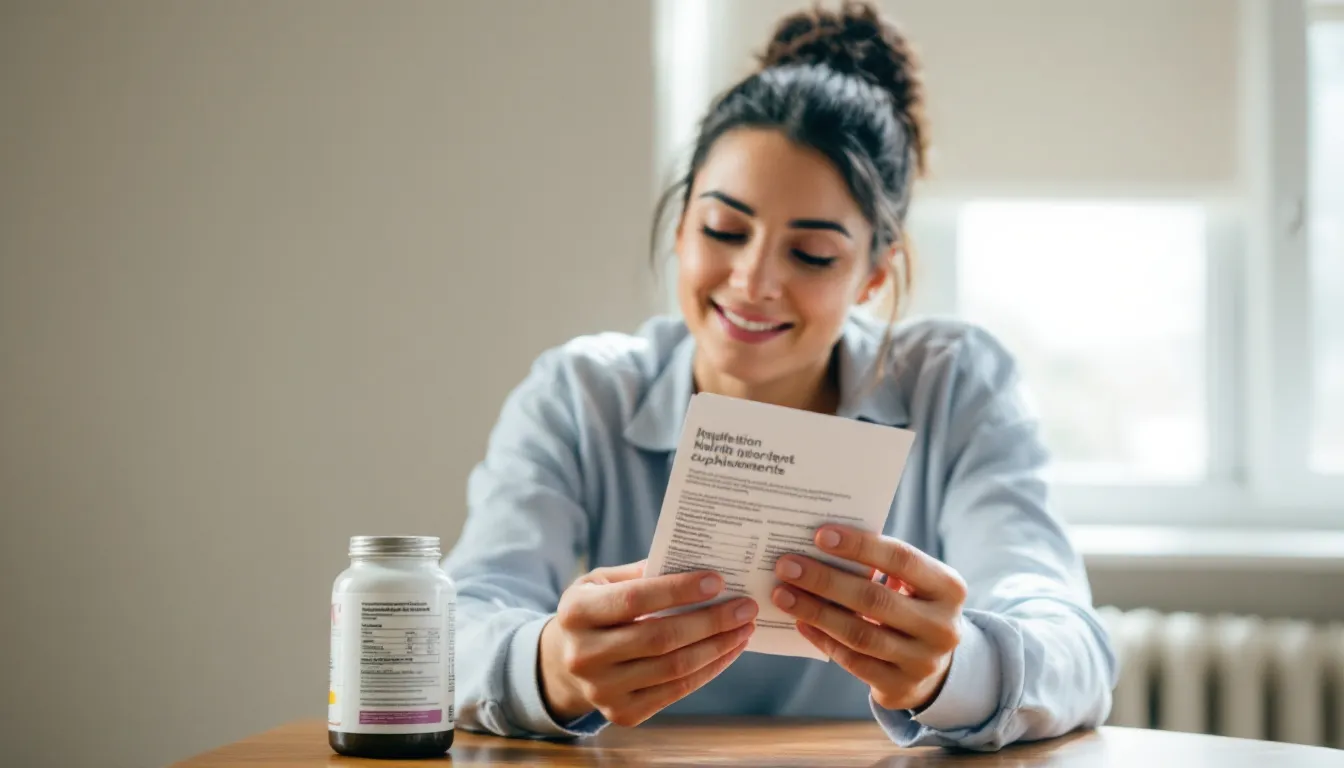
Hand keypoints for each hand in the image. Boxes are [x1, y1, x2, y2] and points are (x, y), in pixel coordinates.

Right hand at [539, 560, 757, 726]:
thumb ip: (640, 573)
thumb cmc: (594, 610)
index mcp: (576, 612)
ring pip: (674, 668)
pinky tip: (728, 651)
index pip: (634, 599)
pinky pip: (676, 691)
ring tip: (744, 628)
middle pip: (660, 638)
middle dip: (711, 621)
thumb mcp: (601, 581)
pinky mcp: (622, 713)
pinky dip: (709, 670)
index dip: (678, 590)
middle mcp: (584, 655)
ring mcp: (602, 690)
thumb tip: (696, 565)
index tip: (718, 580)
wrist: (564, 663)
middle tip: (746, 607)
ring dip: (718, 647)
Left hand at [771, 525, 967, 711]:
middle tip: (787, 566)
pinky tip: (800, 622)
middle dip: (825, 580)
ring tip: (783, 594)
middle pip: (875, 598)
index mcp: (948, 588)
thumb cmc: (912, 606)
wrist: (936, 666)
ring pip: (860, 634)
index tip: (819, 535)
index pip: (901, 559)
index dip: (859, 546)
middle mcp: (942, 626)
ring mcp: (923, 661)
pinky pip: (853, 661)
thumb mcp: (913, 584)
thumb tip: (820, 544)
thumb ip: (881, 565)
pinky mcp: (900, 687)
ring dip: (816, 612)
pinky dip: (823, 640)